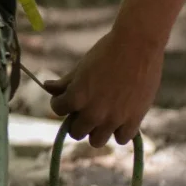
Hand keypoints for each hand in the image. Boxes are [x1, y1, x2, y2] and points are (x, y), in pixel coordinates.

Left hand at [43, 29, 163, 146]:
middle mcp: (94, 112)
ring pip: (96, 141)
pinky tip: (119, 119)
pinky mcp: (134, 120)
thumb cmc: (107, 50)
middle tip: (84, 109)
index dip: (60, 103)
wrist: (138, 44)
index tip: (65, 98)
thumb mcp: (82, 65)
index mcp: (77, 96)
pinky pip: (121, 139)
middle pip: (76, 132)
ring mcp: (114, 119)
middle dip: (77, 121)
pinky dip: (119, 131)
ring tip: (101, 117)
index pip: (58, 110)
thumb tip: (46, 86)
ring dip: (96, 130)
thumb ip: (65, 81)